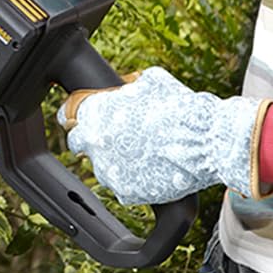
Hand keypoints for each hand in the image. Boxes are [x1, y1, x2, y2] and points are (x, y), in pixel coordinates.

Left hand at [57, 66, 264, 205]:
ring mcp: (108, 169)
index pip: (67, 115)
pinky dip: (134, 181)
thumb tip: (127, 86)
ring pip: (102, 168)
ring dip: (115, 162)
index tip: (83, 119)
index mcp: (95, 111)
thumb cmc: (180, 107)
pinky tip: (151, 169)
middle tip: (115, 138)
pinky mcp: (126, 192)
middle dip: (93, 140)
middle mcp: (95, 141)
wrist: (204, 141)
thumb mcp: (151, 81)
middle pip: (79, 143)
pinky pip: (122, 187)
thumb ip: (129, 85)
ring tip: (142, 154)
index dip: (78, 116)